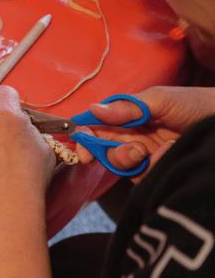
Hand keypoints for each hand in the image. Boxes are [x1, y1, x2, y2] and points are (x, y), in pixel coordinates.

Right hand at [77, 86, 214, 179]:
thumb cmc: (195, 104)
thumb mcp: (159, 100)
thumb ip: (126, 107)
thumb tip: (93, 109)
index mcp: (128, 117)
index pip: (97, 127)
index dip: (85, 137)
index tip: (83, 148)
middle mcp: (133, 136)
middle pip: (104, 150)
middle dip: (110, 153)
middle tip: (132, 150)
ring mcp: (146, 155)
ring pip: (121, 165)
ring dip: (131, 160)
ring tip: (151, 151)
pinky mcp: (159, 171)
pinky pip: (144, 177)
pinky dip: (154, 167)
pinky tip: (169, 154)